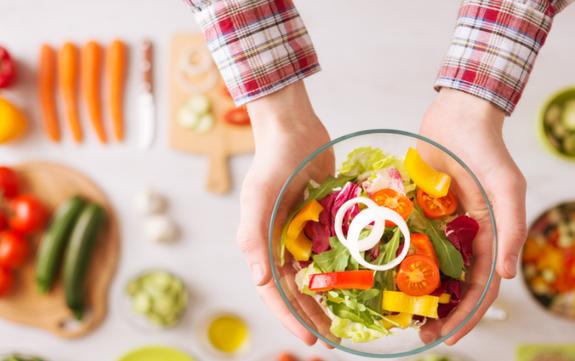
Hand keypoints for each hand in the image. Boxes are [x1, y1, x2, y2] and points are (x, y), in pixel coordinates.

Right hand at [239, 81, 332, 344]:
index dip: (290, 317)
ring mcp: (304, 233)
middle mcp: (282, 243)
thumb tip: (259, 281)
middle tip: (332, 340)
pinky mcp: (324, 220)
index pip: (274, 290)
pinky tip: (361, 281)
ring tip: (346, 320)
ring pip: (316, 274)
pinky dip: (343, 268)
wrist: (295, 129)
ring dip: (329, 297)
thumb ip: (253, 238)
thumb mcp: (258, 198)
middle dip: (311, 315)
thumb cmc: (272, 161)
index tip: (311, 339)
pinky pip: (333, 250)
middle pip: (295, 289)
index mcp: (263, 243)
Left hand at [417, 88, 526, 343]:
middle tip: (417, 332)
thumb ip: (512, 227)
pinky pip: (406, 238)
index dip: (468, 314)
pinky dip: (397, 258)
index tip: (448, 337)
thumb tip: (510, 275)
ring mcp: (438, 225)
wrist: (456, 115)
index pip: (481, 286)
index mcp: (488, 237)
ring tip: (397, 313)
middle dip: (440, 311)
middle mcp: (462, 237)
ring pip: (428, 267)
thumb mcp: (506, 186)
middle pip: (453, 284)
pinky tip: (379, 272)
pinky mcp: (416, 209)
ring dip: (416, 291)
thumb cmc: (486, 149)